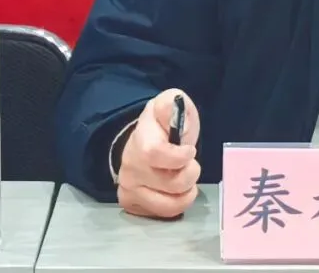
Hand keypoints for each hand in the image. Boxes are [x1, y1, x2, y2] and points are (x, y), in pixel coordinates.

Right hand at [117, 89, 201, 218]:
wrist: (143, 140)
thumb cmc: (163, 124)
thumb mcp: (169, 104)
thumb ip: (173, 103)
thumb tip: (174, 103)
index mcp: (141, 138)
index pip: (155, 153)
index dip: (178, 157)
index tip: (190, 151)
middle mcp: (129, 166)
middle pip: (171, 184)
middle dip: (190, 175)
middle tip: (191, 165)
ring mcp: (128, 187)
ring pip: (167, 205)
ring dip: (185, 194)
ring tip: (185, 180)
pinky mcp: (130, 203)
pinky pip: (160, 214)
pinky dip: (174, 205)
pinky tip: (174, 191)